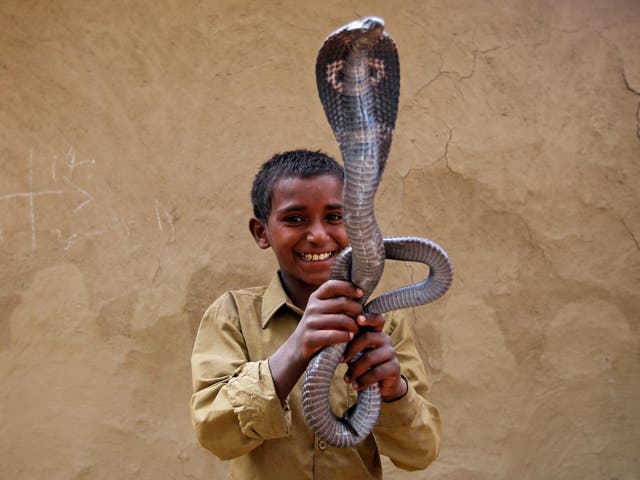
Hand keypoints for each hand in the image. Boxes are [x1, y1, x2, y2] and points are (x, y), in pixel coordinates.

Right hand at [269, 279, 363, 402]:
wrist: (298, 347)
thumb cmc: (319, 327)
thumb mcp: (324, 310)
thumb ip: (337, 301)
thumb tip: (360, 293)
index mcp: (316, 297)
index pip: (333, 285)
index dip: (349, 287)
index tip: (361, 294)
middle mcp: (312, 307)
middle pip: (342, 303)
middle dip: (357, 310)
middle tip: (362, 319)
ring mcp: (310, 322)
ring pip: (341, 320)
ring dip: (354, 326)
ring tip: (357, 330)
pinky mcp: (310, 338)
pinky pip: (333, 335)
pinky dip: (345, 336)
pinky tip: (349, 338)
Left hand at [341, 313, 407, 401]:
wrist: (380, 386)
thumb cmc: (362, 365)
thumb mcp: (355, 352)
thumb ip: (348, 343)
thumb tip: (332, 340)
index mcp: (375, 332)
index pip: (375, 319)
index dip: (368, 318)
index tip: (357, 320)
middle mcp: (385, 339)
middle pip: (368, 338)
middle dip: (351, 350)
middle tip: (340, 361)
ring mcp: (391, 353)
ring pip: (370, 357)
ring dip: (355, 370)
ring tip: (346, 379)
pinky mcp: (395, 368)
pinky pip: (377, 372)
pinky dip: (363, 380)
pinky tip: (356, 386)